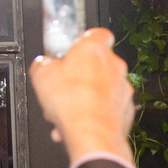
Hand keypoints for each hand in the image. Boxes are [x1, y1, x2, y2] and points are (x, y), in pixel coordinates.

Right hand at [28, 28, 136, 167]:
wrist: (92, 134)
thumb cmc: (72, 103)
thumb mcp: (41, 75)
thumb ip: (43, 64)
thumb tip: (43, 65)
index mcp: (95, 49)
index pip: (96, 33)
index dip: (83, 41)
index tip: (73, 50)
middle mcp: (114, 66)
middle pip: (96, 65)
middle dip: (78, 77)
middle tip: (62, 87)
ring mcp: (123, 88)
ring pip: (100, 90)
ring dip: (83, 99)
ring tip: (64, 113)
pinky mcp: (125, 110)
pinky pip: (106, 109)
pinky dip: (93, 116)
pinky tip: (75, 125)